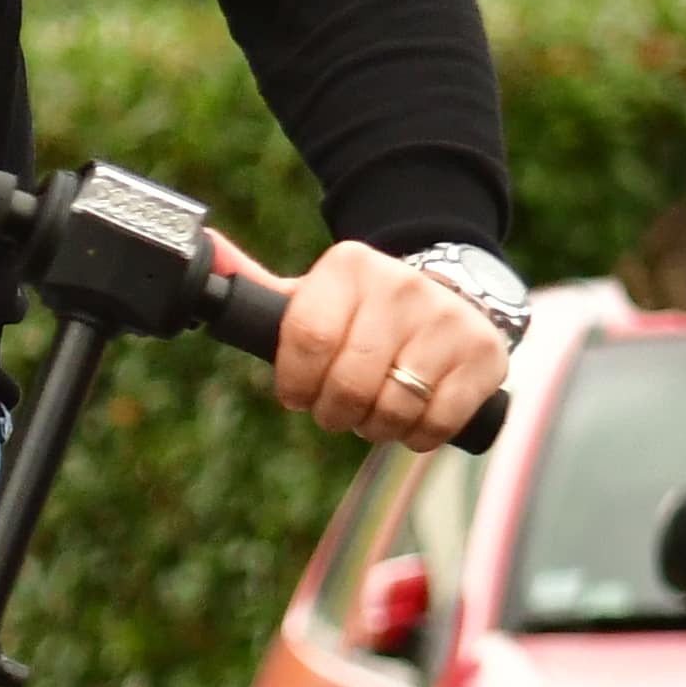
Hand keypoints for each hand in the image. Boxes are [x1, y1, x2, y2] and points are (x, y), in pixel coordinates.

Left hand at [238, 236, 511, 448]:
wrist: (452, 297)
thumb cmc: (365, 313)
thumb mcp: (314, 295)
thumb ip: (258, 289)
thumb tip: (203, 250)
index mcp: (350, 266)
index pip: (307, 340)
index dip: (297, 384)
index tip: (299, 394)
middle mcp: (402, 285)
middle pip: (349, 383)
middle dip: (335, 413)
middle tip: (339, 409)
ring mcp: (447, 320)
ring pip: (393, 408)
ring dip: (375, 427)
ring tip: (376, 409)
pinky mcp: (483, 356)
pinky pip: (436, 423)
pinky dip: (416, 436)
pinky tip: (413, 415)